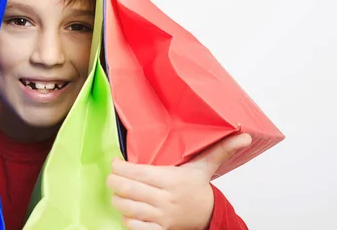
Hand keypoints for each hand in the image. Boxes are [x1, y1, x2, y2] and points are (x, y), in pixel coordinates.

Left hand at [106, 133, 251, 229]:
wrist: (208, 217)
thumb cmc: (198, 187)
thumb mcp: (205, 166)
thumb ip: (220, 149)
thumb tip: (243, 135)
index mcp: (172, 180)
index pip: (137, 172)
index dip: (120, 167)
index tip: (116, 162)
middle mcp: (165, 199)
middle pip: (127, 189)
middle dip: (113, 182)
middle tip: (112, 176)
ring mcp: (161, 217)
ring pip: (127, 208)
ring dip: (117, 199)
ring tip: (118, 191)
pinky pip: (134, 227)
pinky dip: (126, 219)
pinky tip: (128, 209)